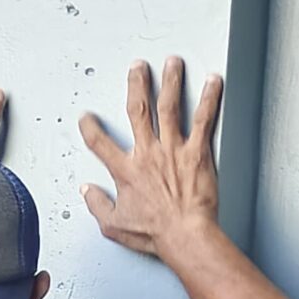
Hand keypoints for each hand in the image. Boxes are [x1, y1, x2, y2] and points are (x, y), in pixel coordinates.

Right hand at [79, 57, 223, 259]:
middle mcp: (148, 154)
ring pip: (169, 107)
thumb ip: (97, 205)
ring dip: (170, 81)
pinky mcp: (197, 153)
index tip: (87, 118)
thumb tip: (86, 191)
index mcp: (125, 171)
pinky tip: (212, 81)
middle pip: (138, 111)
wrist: (184, 234)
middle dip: (137, 85)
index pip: (100, 143)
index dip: (90, 128)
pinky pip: (204, 119)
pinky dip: (209, 98)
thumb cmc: (153, 233)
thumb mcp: (114, 225)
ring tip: (172, 63)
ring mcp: (173, 150)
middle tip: (137, 67)